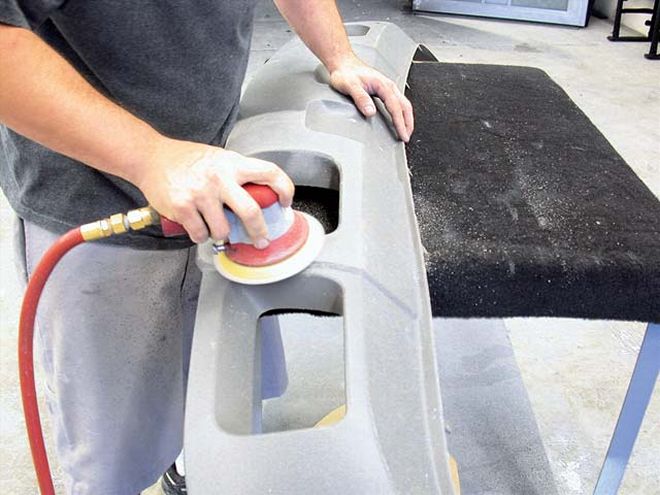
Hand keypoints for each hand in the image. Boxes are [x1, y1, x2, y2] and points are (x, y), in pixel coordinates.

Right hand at [136, 137, 294, 243]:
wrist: (150, 158)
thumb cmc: (186, 160)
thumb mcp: (218, 158)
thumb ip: (237, 175)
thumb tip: (259, 198)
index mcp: (232, 163)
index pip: (269, 172)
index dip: (284, 189)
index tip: (286, 202)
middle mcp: (219, 178)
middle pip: (251, 211)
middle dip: (259, 231)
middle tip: (261, 240)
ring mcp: (201, 193)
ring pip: (223, 230)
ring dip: (220, 234)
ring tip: (213, 225)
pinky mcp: (182, 207)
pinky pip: (200, 234)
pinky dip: (200, 236)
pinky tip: (196, 227)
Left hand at [328, 55, 413, 141]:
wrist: (342, 63)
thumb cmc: (345, 73)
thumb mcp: (350, 86)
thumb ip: (361, 99)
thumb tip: (370, 112)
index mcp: (383, 85)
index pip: (396, 108)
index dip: (400, 123)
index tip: (403, 134)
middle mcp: (388, 86)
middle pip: (405, 106)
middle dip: (408, 123)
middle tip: (407, 137)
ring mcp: (387, 87)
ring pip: (403, 104)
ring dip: (406, 118)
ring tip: (405, 131)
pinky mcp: (384, 90)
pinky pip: (397, 103)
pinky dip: (401, 113)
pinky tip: (398, 119)